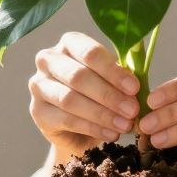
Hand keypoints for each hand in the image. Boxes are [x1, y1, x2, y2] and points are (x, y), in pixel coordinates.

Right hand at [29, 32, 141, 155]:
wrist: (78, 129)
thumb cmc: (99, 95)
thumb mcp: (113, 81)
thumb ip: (123, 76)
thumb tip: (139, 83)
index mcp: (70, 43)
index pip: (90, 52)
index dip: (113, 71)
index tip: (135, 88)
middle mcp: (48, 59)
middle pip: (78, 76)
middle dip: (109, 95)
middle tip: (133, 110)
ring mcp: (39, 85)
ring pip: (70, 99)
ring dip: (102, 114)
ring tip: (124, 125)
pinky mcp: (37, 111)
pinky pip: (66, 120)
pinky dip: (92, 128)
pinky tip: (111, 134)